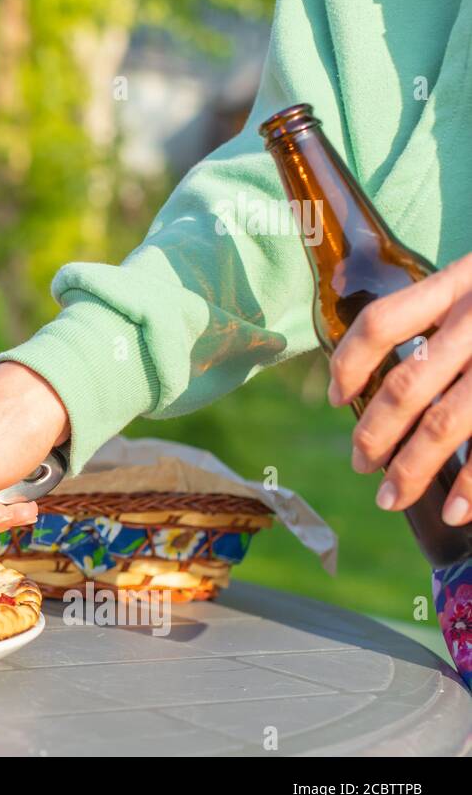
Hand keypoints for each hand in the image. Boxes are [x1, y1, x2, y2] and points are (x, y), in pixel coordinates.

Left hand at [330, 252, 471, 523]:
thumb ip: (444, 312)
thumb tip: (374, 376)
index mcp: (464, 283)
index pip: (382, 323)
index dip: (349, 363)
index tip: (336, 398)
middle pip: (407, 384)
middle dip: (374, 433)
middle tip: (361, 464)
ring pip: (447, 422)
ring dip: (412, 468)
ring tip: (390, 498)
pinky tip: (459, 510)